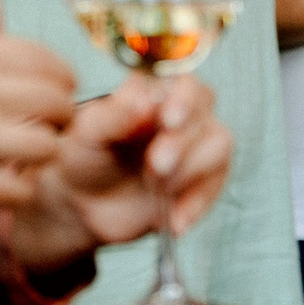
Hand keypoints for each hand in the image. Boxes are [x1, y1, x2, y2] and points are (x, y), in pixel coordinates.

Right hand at [0, 35, 76, 212]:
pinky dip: (18, 192)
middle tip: (45, 135)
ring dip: (43, 159)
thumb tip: (14, 69)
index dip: (61, 82)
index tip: (55, 97)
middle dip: (61, 121)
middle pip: (58, 102)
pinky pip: (19, 190)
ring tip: (22, 165)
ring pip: (48, 147)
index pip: (46, 59)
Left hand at [42, 73, 232, 253]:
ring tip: (158, 189)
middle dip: (183, 141)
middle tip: (156, 165)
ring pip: (219, 145)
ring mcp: (195, 148)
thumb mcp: (86, 134)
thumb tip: (145, 101)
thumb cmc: (84, 157)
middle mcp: (182, 114)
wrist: (83, 204)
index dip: (183, 100)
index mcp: (154, 92)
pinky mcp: (201, 182)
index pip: (184, 83)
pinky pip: (215, 188)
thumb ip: (112, 116)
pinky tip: (175, 221)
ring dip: (192, 169)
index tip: (168, 120)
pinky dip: (197, 205)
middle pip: (204, 114)